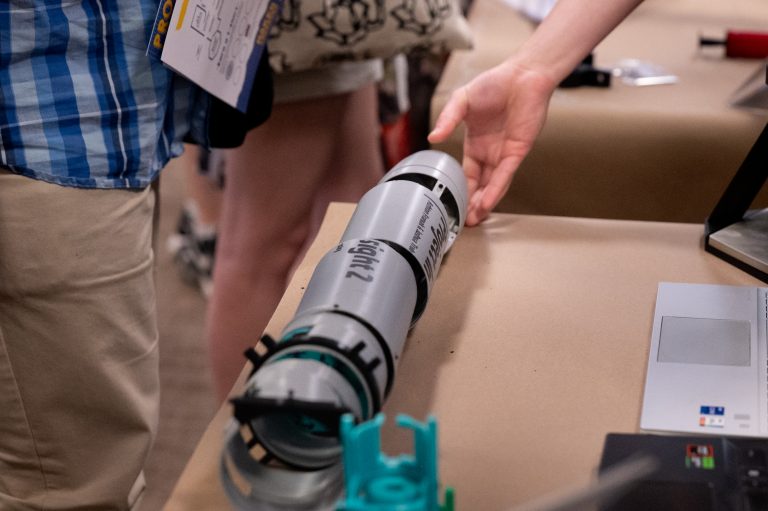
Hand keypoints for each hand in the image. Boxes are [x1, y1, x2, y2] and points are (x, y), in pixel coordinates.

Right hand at [428, 61, 556, 225]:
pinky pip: (505, 175)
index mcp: (475, 143)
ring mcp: (504, 153)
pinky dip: (495, 189)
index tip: (452, 206)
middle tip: (463, 223)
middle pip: (480, 185)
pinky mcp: (517, 151)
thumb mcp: (462, 100)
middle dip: (471, 204)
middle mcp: (490, 152)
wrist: (522, 74)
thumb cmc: (494, 83)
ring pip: (493, 185)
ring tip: (473, 220)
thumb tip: (432, 137)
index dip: (460, 190)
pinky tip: (486, 203)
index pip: (467, 174)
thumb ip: (447, 119)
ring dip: (483, 203)